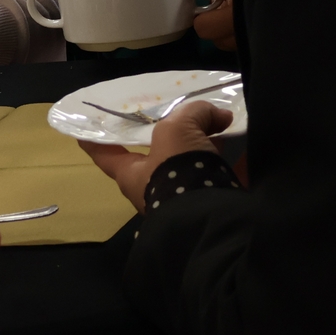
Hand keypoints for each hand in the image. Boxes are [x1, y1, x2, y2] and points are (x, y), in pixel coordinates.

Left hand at [80, 100, 232, 213]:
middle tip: (182, 115)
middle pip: (156, 157)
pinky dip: (238, 164)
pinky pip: (226, 179)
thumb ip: (191, 114)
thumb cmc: (178, 173)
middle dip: (170, 137)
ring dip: (206, 147)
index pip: (104, 154)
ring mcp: (185, 200)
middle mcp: (154, 190)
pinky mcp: (215, 206)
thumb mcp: (176, 131)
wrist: (216, 219)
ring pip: (192, 166)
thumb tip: (218, 117)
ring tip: (222, 125)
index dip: (93, 141)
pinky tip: (252, 148)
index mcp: (132, 176)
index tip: (84, 131)